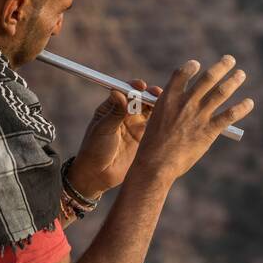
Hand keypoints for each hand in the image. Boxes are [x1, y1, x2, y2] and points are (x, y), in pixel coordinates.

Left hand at [67, 78, 162, 198]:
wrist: (98, 175)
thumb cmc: (94, 150)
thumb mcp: (103, 129)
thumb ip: (114, 112)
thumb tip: (118, 92)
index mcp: (111, 108)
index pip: (125, 92)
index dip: (134, 87)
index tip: (140, 86)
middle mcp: (124, 114)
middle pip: (140, 98)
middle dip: (149, 94)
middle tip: (157, 93)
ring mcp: (135, 126)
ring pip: (149, 110)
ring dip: (157, 105)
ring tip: (166, 104)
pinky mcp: (144, 138)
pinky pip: (155, 125)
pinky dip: (162, 120)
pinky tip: (168, 118)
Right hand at [133, 55, 254, 185]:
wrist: (156, 163)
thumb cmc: (153, 145)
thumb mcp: (156, 120)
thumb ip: (171, 109)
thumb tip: (186, 105)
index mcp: (168, 98)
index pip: (182, 74)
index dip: (190, 67)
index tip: (197, 64)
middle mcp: (186, 103)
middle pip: (208, 78)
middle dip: (221, 67)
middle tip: (230, 59)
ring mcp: (198, 116)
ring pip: (221, 92)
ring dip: (233, 81)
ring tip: (241, 74)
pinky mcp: (209, 131)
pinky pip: (229, 115)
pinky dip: (241, 108)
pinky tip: (249, 102)